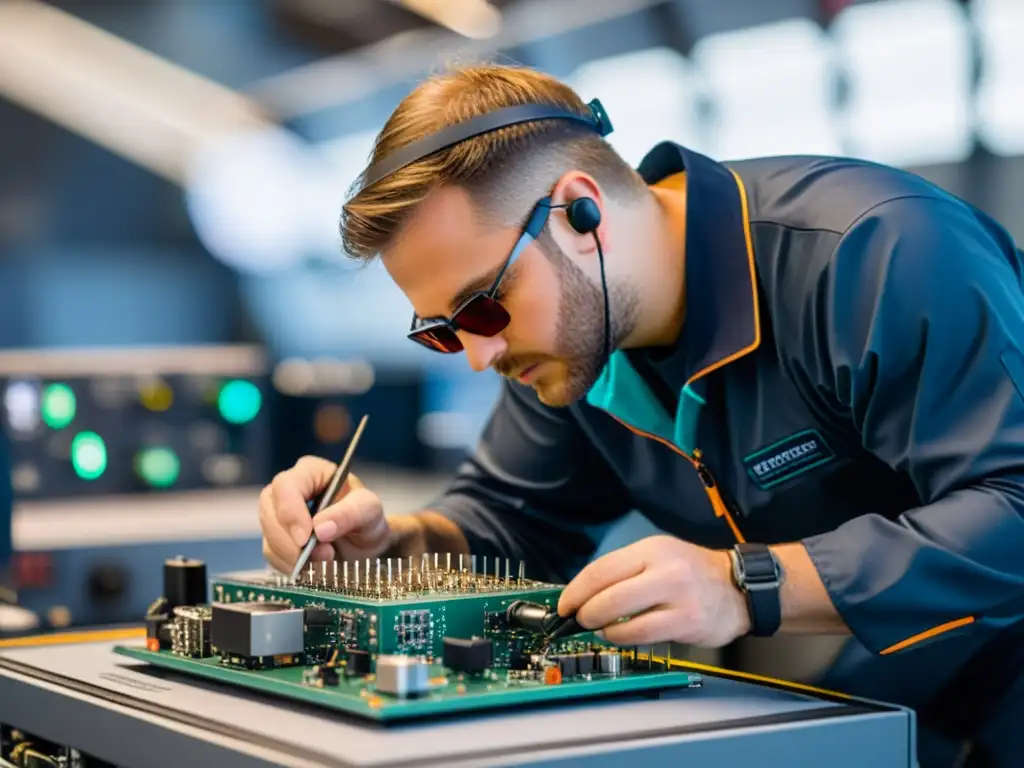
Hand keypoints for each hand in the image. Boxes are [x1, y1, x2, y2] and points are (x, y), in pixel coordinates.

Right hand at [259, 456, 392, 573]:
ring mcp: (279, 515)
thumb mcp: (369, 511)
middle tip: (323, 556)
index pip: (286, 486)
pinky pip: (272, 555)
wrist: (365, 544)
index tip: (305, 538)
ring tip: (324, 562)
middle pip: (269, 511)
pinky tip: (313, 568)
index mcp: (311, 471)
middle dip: (292, 541)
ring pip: (268, 536)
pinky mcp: (277, 539)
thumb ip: (349, 514)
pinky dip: (290, 566)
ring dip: (292, 556)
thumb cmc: (367, 518)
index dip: (290, 512)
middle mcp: (289, 490)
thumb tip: (320, 528)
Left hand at [557, 535, 750, 647]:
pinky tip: (620, 635)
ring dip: (602, 628)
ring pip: (623, 620)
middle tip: (578, 619)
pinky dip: (623, 638)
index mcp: (652, 549)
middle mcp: (665, 570)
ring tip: (600, 628)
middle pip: (608, 595)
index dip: (576, 590)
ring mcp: (678, 598)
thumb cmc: (691, 573)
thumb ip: (625, 570)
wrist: (738, 588)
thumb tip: (583, 592)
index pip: (602, 569)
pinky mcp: (686, 623)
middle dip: (585, 612)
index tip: (564, 604)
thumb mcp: (659, 555)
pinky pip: (642, 636)